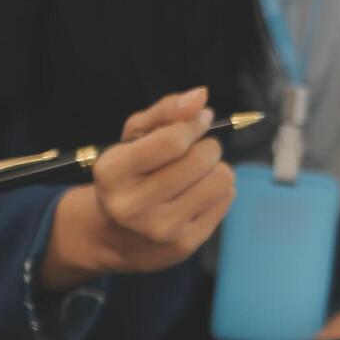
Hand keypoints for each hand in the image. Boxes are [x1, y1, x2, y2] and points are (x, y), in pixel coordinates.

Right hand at [38, 87, 236, 290]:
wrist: (116, 237)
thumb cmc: (129, 177)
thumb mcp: (134, 138)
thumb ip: (166, 112)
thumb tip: (201, 96)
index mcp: (113, 172)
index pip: (173, 141)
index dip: (194, 125)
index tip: (200, 120)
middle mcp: (134, 204)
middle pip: (200, 160)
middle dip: (207, 146)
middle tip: (198, 149)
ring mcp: (162, 228)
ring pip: (220, 180)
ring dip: (216, 168)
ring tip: (199, 172)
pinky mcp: (186, 244)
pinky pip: (226, 200)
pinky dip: (220, 189)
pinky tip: (200, 192)